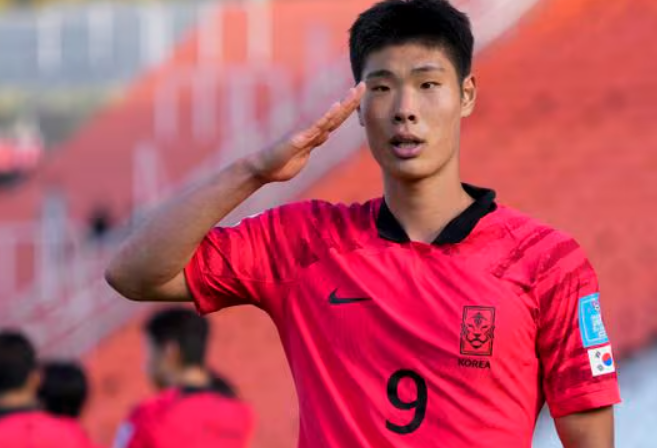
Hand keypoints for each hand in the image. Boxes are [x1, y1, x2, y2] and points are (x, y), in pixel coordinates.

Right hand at [245, 82, 365, 182]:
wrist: (264, 169)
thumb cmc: (281, 163)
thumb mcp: (304, 153)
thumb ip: (315, 142)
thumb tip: (326, 134)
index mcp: (316, 135)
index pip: (337, 119)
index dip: (349, 107)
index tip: (359, 94)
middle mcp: (313, 130)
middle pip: (337, 114)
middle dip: (351, 100)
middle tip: (364, 84)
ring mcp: (307, 133)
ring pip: (331, 117)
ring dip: (345, 104)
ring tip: (355, 90)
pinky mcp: (300, 139)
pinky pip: (316, 127)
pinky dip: (327, 116)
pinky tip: (336, 106)